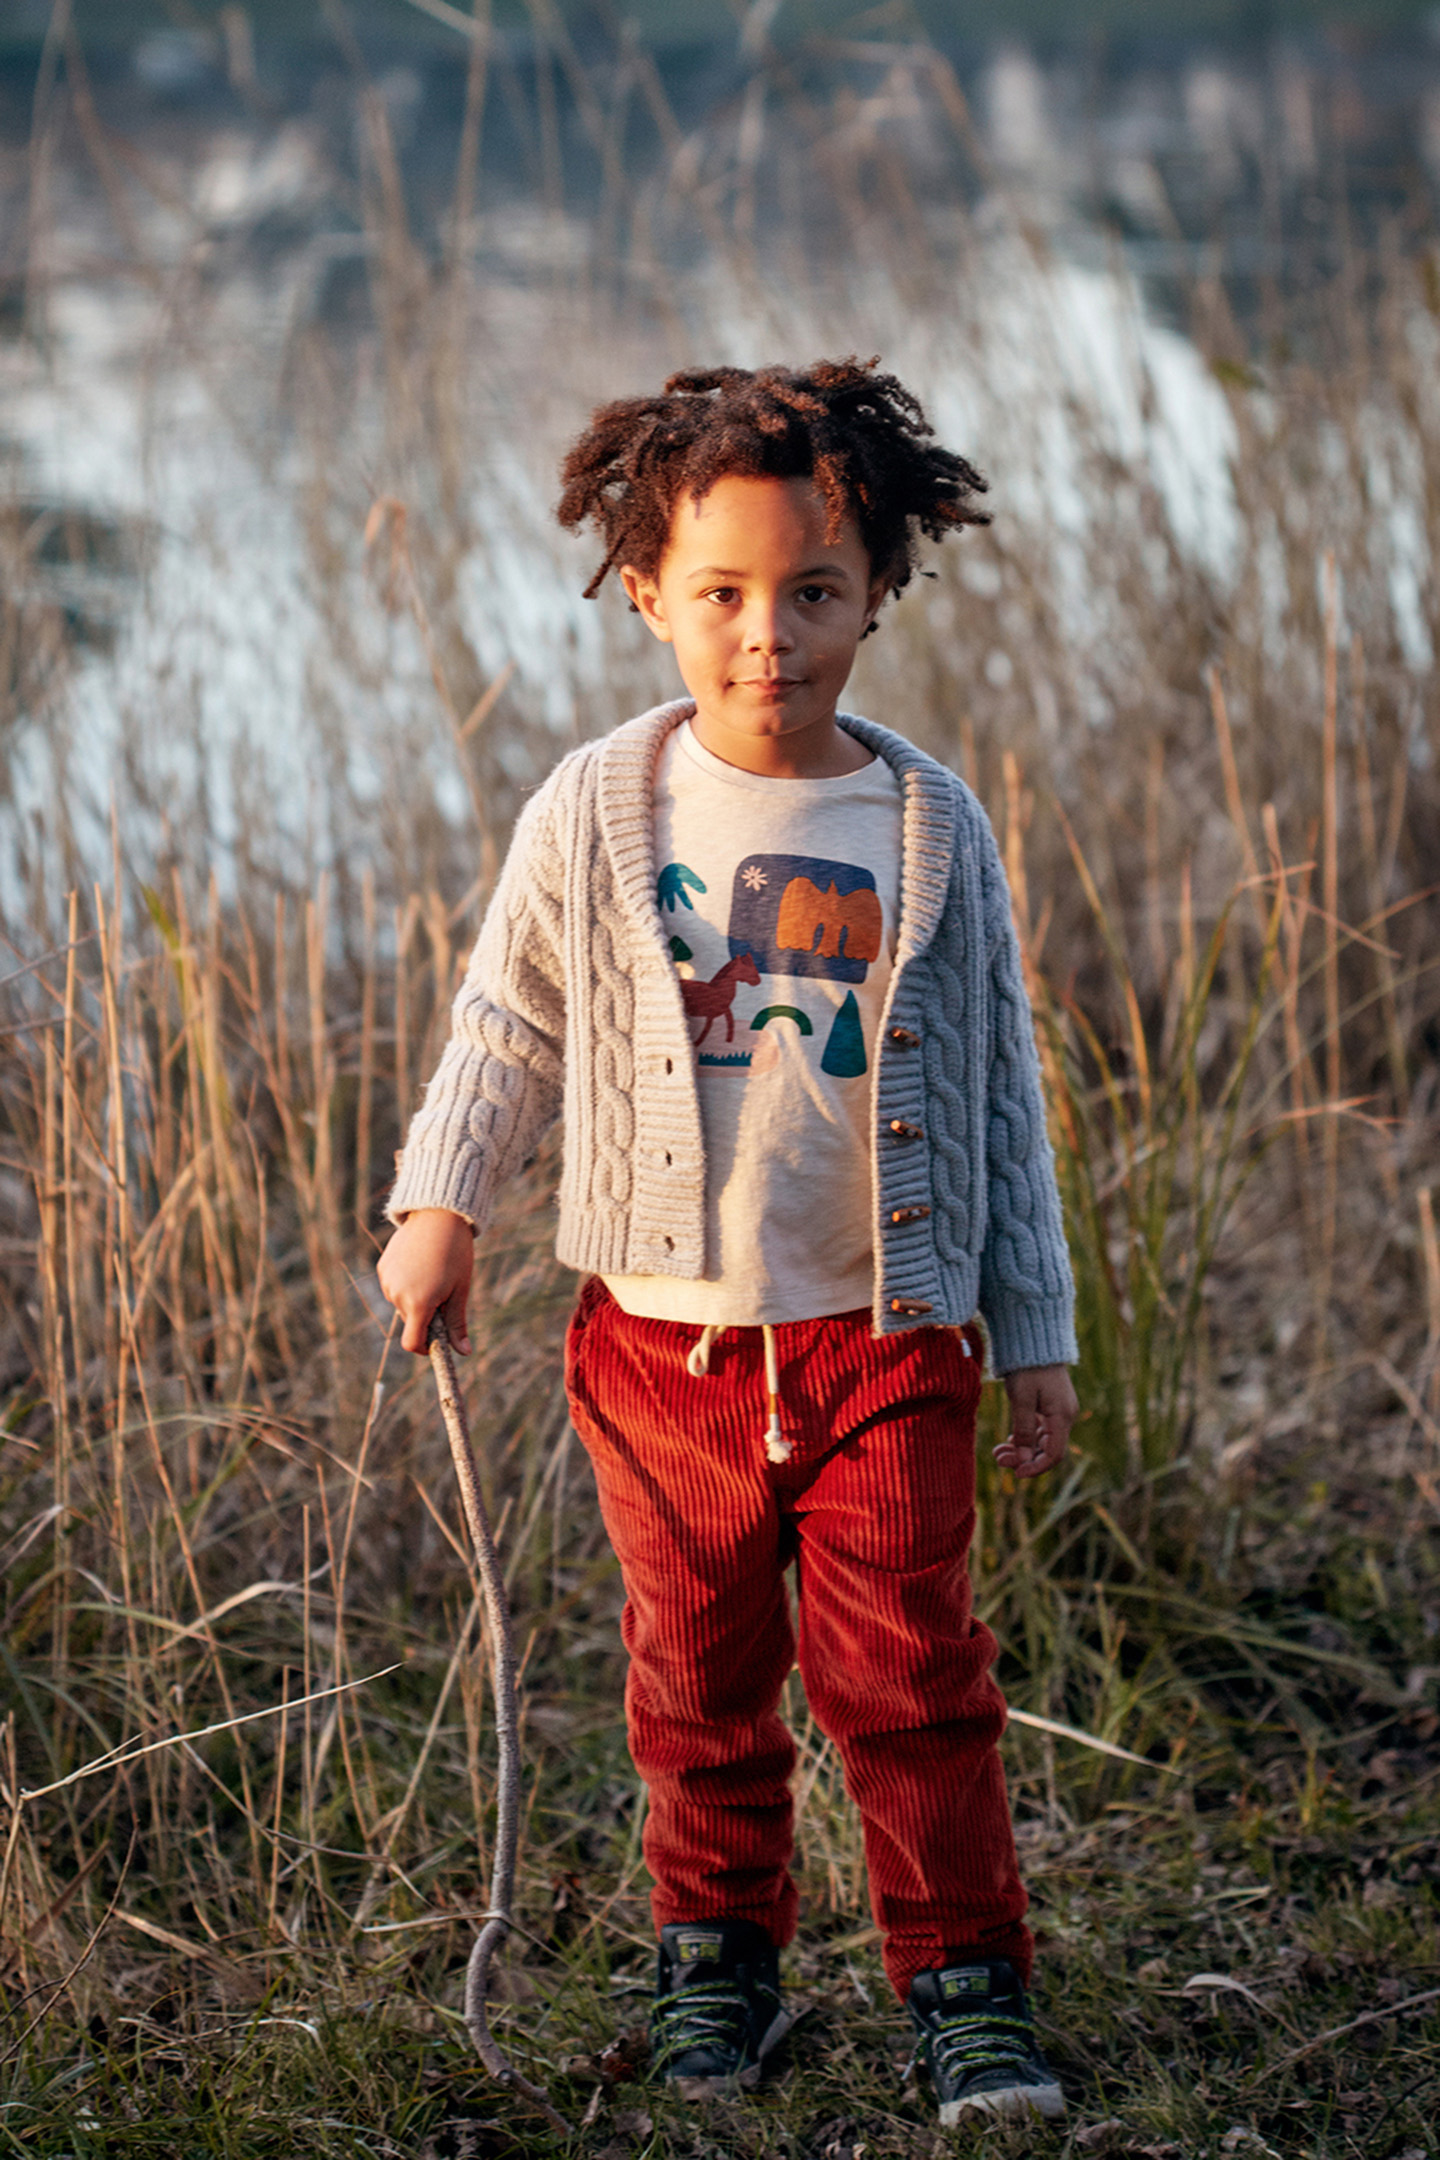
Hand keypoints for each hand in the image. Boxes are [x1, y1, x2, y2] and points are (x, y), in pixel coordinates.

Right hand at [376, 1208, 474, 1355]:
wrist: (438, 1214)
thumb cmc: (455, 1253)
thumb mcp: (460, 1290)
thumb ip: (457, 1323)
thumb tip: (464, 1352)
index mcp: (418, 1303)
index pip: (411, 1343)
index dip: (424, 1348)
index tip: (437, 1340)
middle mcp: (397, 1295)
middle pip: (410, 1322)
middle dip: (426, 1316)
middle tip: (445, 1292)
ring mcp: (387, 1280)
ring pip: (402, 1304)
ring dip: (416, 1298)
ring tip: (433, 1272)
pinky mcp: (383, 1267)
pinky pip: (394, 1286)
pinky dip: (407, 1284)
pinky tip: (421, 1263)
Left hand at [993, 1364, 1077, 1479]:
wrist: (1034, 1340)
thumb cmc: (1027, 1367)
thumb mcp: (1021, 1399)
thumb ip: (1024, 1430)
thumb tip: (1023, 1460)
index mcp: (1062, 1416)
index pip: (1053, 1454)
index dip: (1035, 1467)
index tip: (1015, 1474)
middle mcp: (1065, 1416)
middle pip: (1047, 1449)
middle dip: (1024, 1459)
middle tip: (998, 1459)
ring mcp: (1059, 1410)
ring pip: (1043, 1440)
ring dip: (1022, 1449)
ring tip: (998, 1452)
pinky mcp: (1051, 1405)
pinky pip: (1041, 1429)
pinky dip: (1025, 1437)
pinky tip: (1010, 1440)